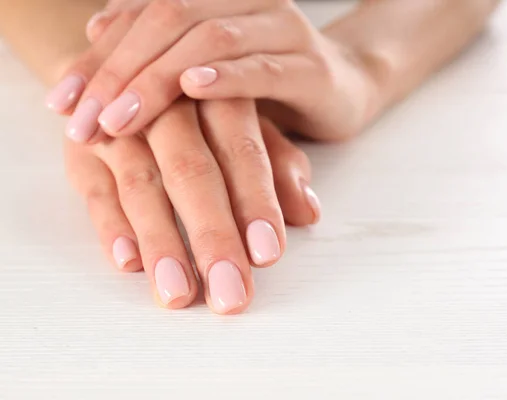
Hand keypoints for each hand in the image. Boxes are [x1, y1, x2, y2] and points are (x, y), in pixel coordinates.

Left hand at [46, 0, 379, 142]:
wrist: (344, 88)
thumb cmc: (267, 81)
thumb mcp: (208, 70)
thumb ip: (160, 51)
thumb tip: (95, 31)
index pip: (143, 14)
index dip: (97, 55)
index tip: (61, 100)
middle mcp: (248, 2)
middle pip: (170, 18)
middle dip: (119, 70)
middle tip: (83, 118)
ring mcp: (283, 31)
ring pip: (211, 38)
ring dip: (160, 77)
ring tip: (121, 117)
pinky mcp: (311, 69)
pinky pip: (263, 67)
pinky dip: (226, 76)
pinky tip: (193, 87)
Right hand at [66, 98, 320, 312]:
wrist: (127, 69)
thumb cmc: (201, 107)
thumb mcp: (246, 124)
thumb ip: (278, 164)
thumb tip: (308, 213)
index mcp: (220, 95)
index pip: (243, 151)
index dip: (256, 202)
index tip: (268, 253)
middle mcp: (168, 107)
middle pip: (192, 172)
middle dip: (212, 236)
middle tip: (230, 295)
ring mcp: (120, 127)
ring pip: (141, 185)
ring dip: (161, 242)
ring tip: (178, 294)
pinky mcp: (82, 149)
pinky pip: (94, 189)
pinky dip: (110, 226)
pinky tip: (128, 262)